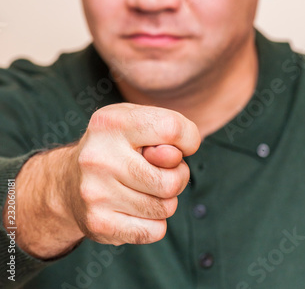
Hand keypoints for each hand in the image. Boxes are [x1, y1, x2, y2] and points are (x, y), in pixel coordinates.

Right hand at [68, 103, 199, 245]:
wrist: (69, 182)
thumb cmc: (117, 147)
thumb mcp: (138, 123)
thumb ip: (167, 130)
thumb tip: (174, 158)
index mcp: (111, 122)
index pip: (171, 128)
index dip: (187, 140)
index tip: (176, 146)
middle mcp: (98, 156)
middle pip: (171, 179)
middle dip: (178, 177)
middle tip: (160, 171)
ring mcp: (96, 192)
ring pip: (165, 207)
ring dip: (165, 200)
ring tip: (145, 188)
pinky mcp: (98, 223)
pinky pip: (154, 230)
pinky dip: (154, 222)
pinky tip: (136, 209)